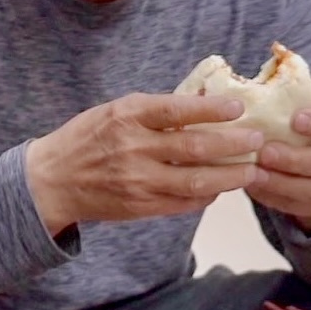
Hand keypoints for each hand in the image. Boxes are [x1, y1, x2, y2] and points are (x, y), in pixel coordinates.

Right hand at [27, 92, 266, 235]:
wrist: (52, 181)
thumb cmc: (87, 139)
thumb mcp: (115, 111)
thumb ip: (153, 110)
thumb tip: (202, 103)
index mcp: (127, 116)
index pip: (177, 110)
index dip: (212, 109)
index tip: (239, 107)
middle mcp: (134, 148)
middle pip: (195, 146)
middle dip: (233, 144)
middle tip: (258, 140)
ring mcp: (139, 180)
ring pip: (196, 180)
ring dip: (230, 176)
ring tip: (252, 170)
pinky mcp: (141, 206)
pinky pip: (184, 202)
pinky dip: (207, 195)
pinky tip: (222, 188)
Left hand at [246, 104, 310, 232]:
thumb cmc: (306, 125)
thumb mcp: (307, 109)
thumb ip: (291, 103)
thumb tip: (253, 93)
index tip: (296, 119)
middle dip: (295, 159)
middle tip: (266, 152)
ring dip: (281, 183)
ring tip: (254, 173)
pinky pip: (298, 207)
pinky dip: (273, 197)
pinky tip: (253, 186)